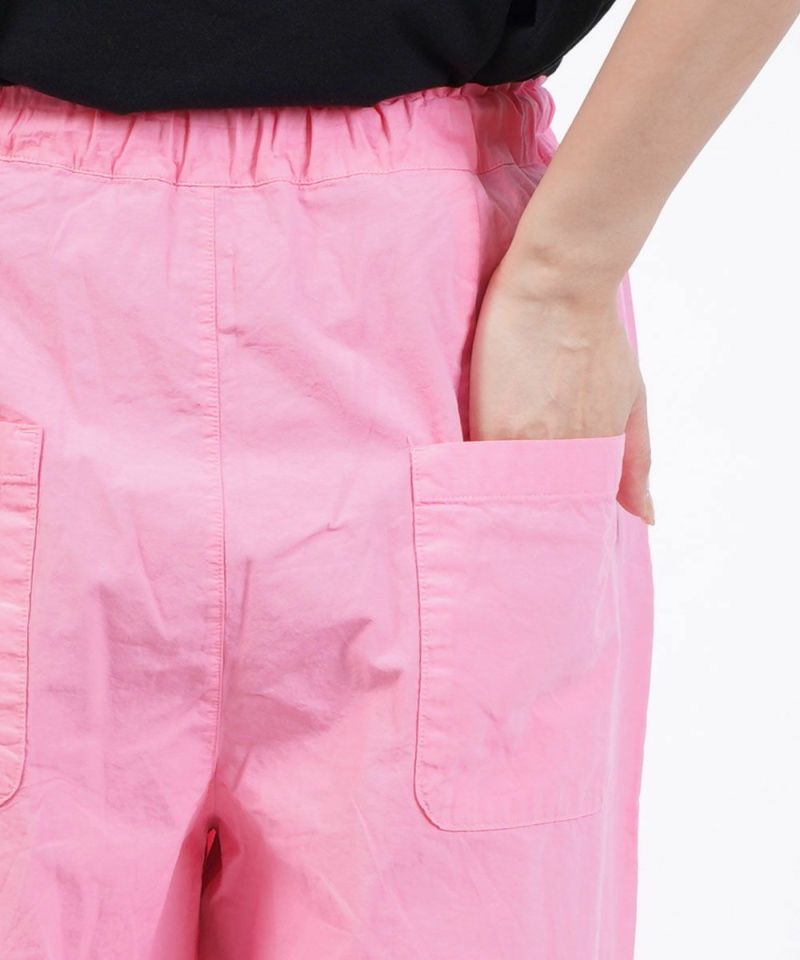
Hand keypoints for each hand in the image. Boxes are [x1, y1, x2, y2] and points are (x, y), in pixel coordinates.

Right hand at [468, 254, 654, 524]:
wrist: (561, 286)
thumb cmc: (597, 334)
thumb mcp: (632, 397)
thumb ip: (636, 457)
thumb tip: (645, 516)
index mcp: (598, 452)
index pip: (576, 509)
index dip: (560, 522)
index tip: (546, 538)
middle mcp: (569, 456)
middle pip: (544, 509)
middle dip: (530, 523)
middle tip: (514, 538)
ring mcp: (532, 444)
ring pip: (513, 496)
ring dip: (500, 506)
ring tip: (483, 518)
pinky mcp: (495, 427)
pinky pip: (483, 471)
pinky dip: (476, 484)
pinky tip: (464, 494)